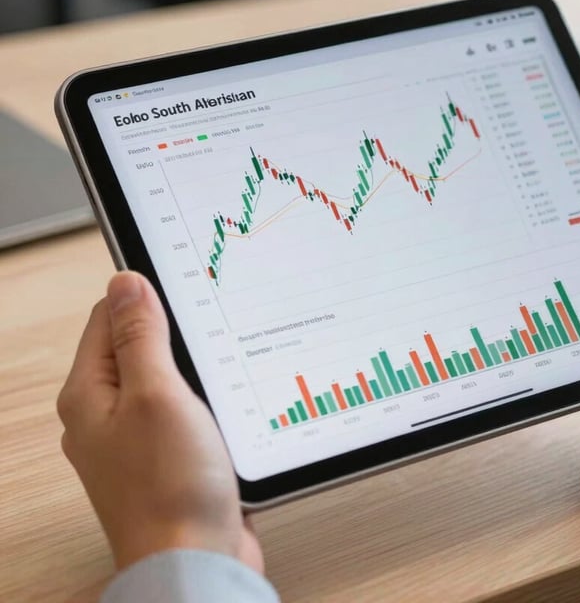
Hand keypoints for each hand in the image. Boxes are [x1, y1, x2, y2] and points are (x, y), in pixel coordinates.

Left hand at [57, 272, 263, 571]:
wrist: (197, 561)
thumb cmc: (170, 486)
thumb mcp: (156, 394)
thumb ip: (140, 336)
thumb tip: (125, 282)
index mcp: (89, 395)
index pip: (107, 319)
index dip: (144, 296)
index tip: (184, 285)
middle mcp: (106, 415)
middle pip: (137, 346)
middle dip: (174, 334)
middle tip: (210, 327)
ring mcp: (137, 437)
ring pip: (166, 377)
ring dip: (193, 367)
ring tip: (222, 364)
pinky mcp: (168, 455)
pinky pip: (183, 408)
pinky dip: (204, 397)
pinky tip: (227, 398)